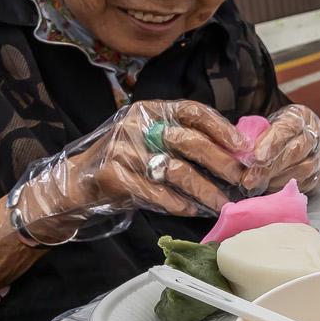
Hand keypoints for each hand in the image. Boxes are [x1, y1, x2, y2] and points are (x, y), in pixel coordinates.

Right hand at [8, 100, 248, 246]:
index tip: (244, 146)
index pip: (193, 111)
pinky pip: (153, 191)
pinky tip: (189, 209)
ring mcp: (122, 148)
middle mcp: (137, 124)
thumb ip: (184, 140)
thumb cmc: (125, 163)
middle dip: (221, 162)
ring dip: (204, 189)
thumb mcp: (151, 142)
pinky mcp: (112, 174)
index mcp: (152, 110)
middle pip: (190, 141)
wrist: (75, 184)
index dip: (221, 127)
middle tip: (242, 180)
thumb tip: (235, 150)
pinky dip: (175, 202)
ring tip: (221, 203)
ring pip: (176, 169)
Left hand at [243, 104, 319, 193]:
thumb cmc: (274, 133)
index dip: (272, 142)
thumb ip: (255, 137)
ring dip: (278, 179)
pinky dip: (288, 187)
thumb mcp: (264, 126)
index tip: (257, 157)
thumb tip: (240, 157)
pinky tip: (273, 187)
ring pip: (304, 169)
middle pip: (297, 150)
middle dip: (270, 167)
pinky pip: (307, 183)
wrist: (293, 139)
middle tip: (250, 179)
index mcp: (300, 116)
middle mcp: (316, 133)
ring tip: (259, 184)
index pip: (288, 127)